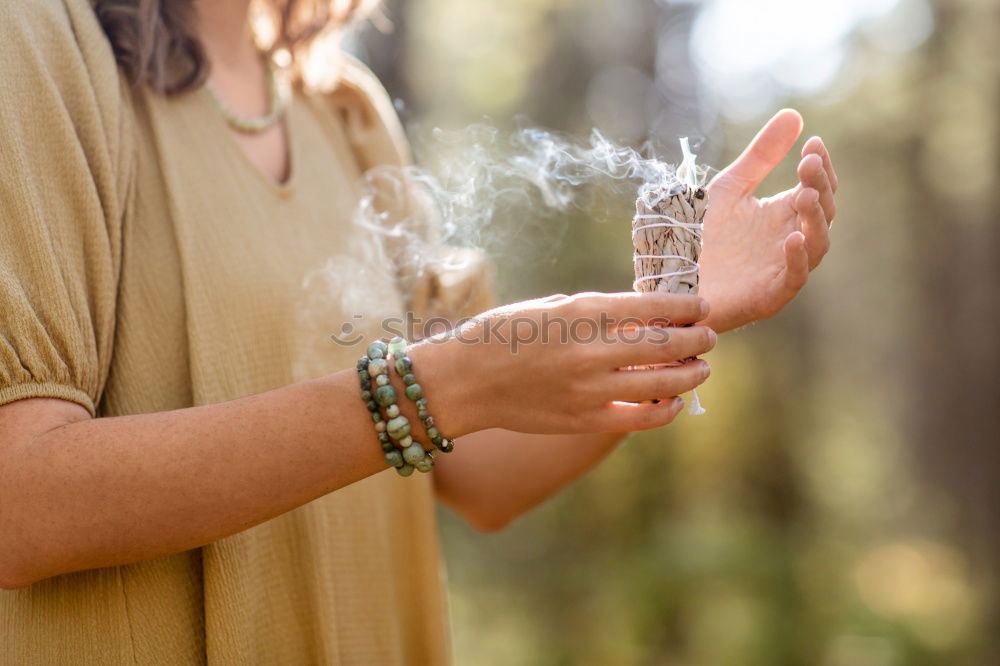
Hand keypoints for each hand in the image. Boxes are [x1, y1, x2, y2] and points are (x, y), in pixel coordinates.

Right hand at [409, 292, 716, 435]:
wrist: (464, 380)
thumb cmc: (503, 334)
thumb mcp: (551, 307)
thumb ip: (597, 312)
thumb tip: (643, 317)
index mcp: (583, 312)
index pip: (656, 306)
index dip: (688, 307)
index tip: (703, 307)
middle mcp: (592, 350)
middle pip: (668, 345)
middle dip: (698, 340)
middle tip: (709, 338)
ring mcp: (590, 389)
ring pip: (662, 383)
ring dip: (690, 374)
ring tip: (700, 369)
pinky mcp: (584, 420)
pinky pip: (640, 418)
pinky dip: (665, 410)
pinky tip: (673, 402)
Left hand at [698, 109, 837, 332]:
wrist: (668, 279)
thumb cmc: (698, 236)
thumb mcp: (729, 188)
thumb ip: (759, 157)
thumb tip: (795, 115)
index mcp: (782, 213)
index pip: (816, 187)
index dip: (819, 166)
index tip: (812, 143)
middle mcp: (789, 238)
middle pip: (822, 212)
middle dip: (819, 187)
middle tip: (807, 165)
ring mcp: (782, 267)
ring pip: (817, 245)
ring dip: (815, 220)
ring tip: (805, 196)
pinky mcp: (770, 295)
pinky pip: (795, 278)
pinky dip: (798, 259)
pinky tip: (791, 238)